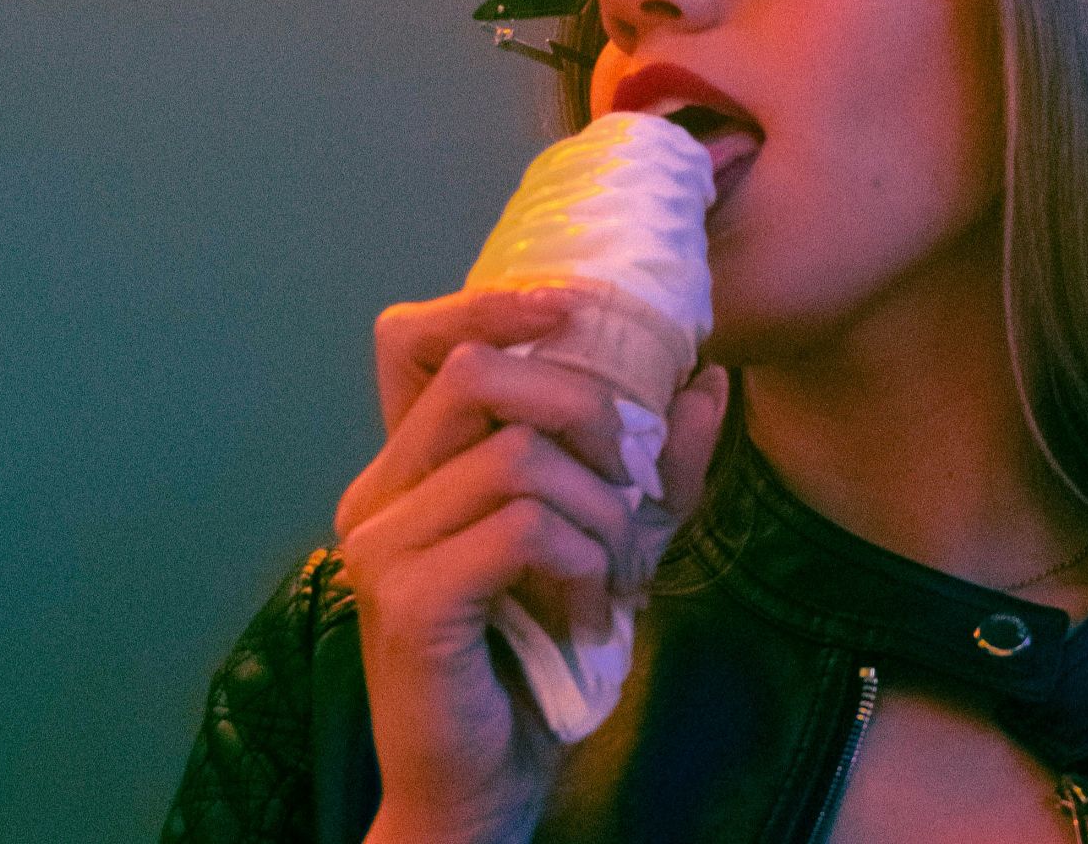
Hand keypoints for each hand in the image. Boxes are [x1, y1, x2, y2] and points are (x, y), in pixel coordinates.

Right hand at [336, 285, 728, 843]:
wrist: (486, 783)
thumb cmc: (540, 658)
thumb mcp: (615, 545)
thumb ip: (658, 466)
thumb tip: (708, 379)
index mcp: (412, 467)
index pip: (412, 339)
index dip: (489, 303)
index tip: (572, 311)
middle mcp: (379, 491)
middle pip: (480, 373)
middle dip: (588, 413)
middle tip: (628, 487)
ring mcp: (381, 542)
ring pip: (518, 454)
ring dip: (600, 511)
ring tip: (613, 574)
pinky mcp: (407, 597)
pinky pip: (521, 527)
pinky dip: (583, 562)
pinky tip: (590, 614)